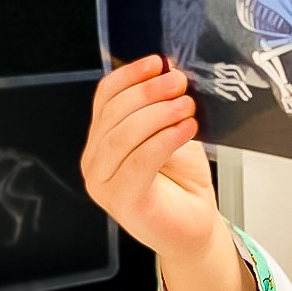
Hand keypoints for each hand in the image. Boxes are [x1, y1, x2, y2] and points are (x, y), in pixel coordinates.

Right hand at [82, 56, 218, 261]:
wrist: (195, 228)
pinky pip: (140, 161)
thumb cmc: (182, 184)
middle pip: (113, 114)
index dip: (129, 76)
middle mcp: (96, 162)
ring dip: (157, 114)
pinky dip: (164, 139)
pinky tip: (185, 129)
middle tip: (178, 83)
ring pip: (123, 135)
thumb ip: (162, 108)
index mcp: (102, 141)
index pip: (104, 98)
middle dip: (148, 93)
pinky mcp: (124, 200)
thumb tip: (169, 72)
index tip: (157, 62)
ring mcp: (105, 184)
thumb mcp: (172, 133)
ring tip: (186, 106)